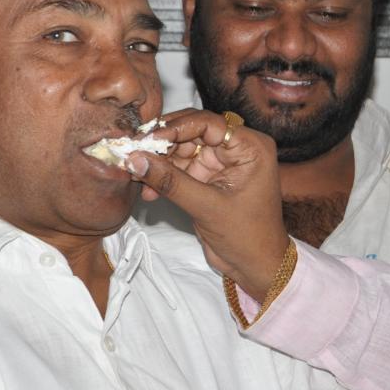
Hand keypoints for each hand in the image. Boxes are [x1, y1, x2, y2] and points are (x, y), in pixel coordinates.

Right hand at [126, 108, 289, 299]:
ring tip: (135, 175)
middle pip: (192, 132)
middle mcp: (237, 149)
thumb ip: (171, 182)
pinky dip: (163, 177)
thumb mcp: (207, 207)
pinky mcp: (208, 177)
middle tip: (134, 152)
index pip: (208, 123)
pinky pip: (180, 168)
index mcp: (250, 147)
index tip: (147, 139)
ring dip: (158, 163)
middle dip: (162, 144)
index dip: (175, 128)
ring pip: (181, 150)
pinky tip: (147, 190)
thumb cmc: (247, 237)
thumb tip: (136, 159)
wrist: (255, 266)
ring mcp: (222, 163)